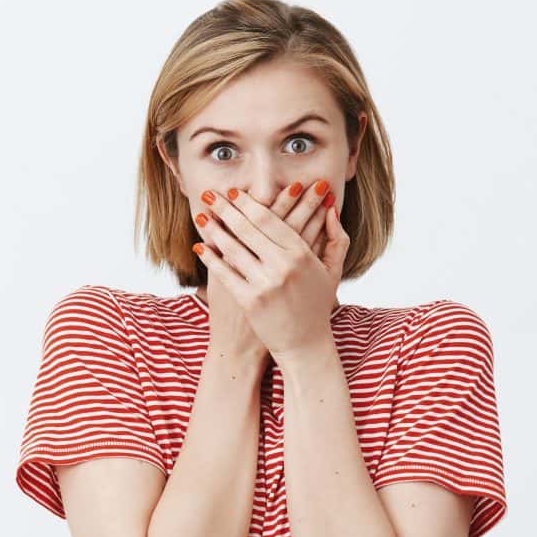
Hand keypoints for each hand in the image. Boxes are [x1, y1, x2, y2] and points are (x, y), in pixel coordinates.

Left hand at [191, 181, 347, 361]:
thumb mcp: (333, 270)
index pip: (269, 220)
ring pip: (233, 249)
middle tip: (209, 194)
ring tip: (201, 216)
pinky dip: (211, 259)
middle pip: (247, 229)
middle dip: (225, 209)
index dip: (248, 204)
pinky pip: (225, 274)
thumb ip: (336, 238)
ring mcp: (265, 284)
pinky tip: (200, 246)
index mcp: (302, 254)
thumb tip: (331, 208)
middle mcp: (283, 266)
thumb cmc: (317, 304)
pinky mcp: (250, 301)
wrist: (304, 344)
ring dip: (214, 230)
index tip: (234, 192)